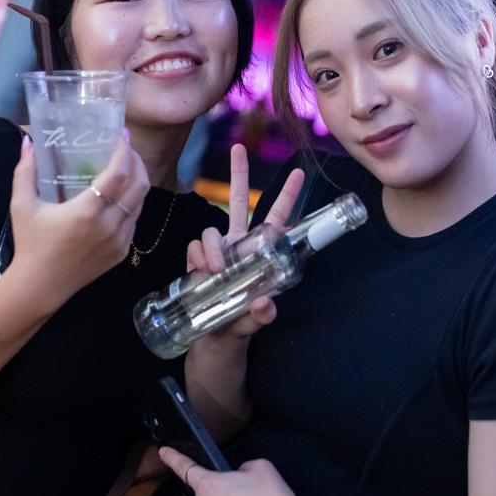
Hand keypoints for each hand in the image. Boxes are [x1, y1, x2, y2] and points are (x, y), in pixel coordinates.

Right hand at [6, 133, 149, 310]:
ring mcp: (119, 240)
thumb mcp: (22, 205)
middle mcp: (109, 225)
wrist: (40, 286)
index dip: (124, 151)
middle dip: (137, 162)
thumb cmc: (30, 243)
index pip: (118, 174)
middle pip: (139, 185)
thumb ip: (25, 171)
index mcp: (86, 211)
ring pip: (140, 203)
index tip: (123, 135)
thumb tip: (27, 140)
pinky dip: (133, 203)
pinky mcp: (122, 252)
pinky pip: (134, 220)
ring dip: (138, 181)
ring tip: (127, 167)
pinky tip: (121, 194)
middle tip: (127, 148)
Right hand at [185, 144, 306, 340]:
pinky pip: (195, 249)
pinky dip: (199, 258)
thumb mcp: (253, 323)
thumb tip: (265, 305)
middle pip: (239, 203)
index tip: (300, 172)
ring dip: (215, 247)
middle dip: (239, 175)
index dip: (287, 197)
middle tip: (239, 147)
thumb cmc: (238, 332)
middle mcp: (239, 248)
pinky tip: (202, 273)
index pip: (276, 220)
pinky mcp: (196, 264)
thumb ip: (260, 316)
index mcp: (260, 256)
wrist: (211, 348)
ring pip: (212, 231)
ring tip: (218, 270)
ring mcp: (217, 255)